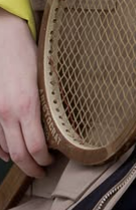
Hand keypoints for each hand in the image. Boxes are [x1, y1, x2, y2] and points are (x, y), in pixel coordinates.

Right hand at [0, 9, 52, 177]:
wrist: (5, 38)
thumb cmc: (28, 54)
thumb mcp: (44, 79)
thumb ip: (47, 103)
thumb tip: (56, 123)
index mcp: (27, 106)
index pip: (35, 147)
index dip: (43, 160)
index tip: (51, 162)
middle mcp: (8, 113)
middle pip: (19, 154)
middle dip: (31, 167)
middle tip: (41, 171)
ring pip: (5, 148)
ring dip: (17, 159)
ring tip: (29, 163)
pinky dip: (2, 149)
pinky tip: (9, 151)